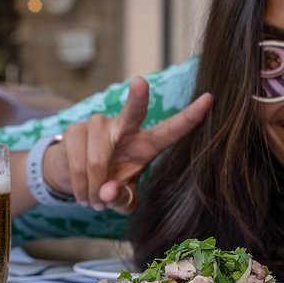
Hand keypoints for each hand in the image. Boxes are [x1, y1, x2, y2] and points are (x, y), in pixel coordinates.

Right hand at [43, 76, 212, 212]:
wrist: (74, 178)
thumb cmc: (108, 185)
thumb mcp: (122, 199)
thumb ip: (122, 199)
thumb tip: (108, 191)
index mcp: (146, 145)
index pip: (170, 130)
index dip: (190, 117)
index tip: (209, 99)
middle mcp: (124, 128)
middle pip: (133, 112)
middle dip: (138, 98)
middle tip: (141, 82)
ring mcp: (98, 125)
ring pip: (98, 158)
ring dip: (94, 186)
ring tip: (94, 199)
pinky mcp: (74, 130)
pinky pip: (78, 163)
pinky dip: (80, 185)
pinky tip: (83, 193)